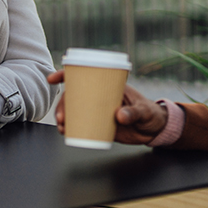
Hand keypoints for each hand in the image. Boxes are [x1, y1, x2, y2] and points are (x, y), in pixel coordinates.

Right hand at [47, 71, 168, 145]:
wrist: (155, 130)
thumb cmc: (151, 114)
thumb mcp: (144, 111)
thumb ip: (133, 112)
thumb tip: (119, 116)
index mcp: (108, 85)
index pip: (83, 75)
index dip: (65, 74)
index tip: (52, 79)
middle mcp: (99, 96)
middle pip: (73, 95)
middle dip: (61, 104)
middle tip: (61, 117)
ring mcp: (98, 110)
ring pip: (74, 110)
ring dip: (63, 117)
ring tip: (62, 127)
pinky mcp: (99, 124)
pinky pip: (81, 124)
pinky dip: (71, 127)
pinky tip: (66, 133)